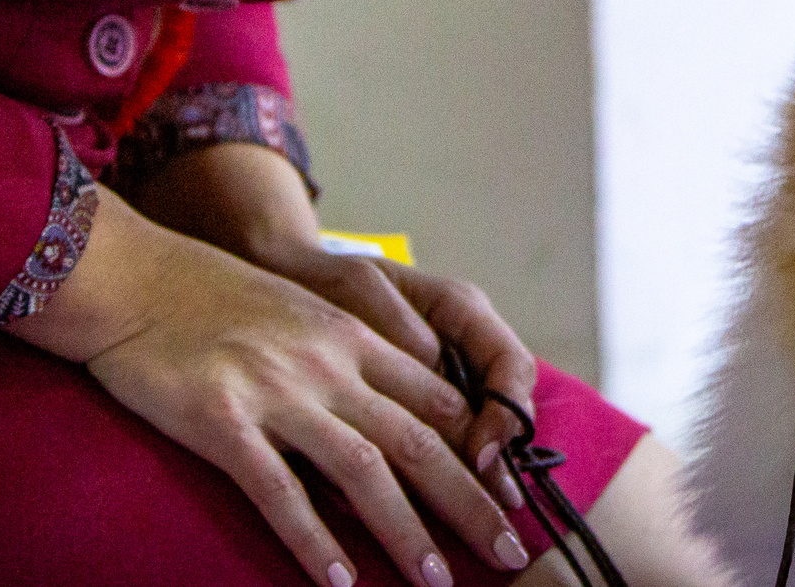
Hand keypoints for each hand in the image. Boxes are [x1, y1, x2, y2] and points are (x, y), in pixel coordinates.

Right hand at [9, 189, 531, 586]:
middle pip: (420, 442)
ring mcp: (278, 393)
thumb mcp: (303, 314)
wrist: (135, 276)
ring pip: (364, 472)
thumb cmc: (214, 299)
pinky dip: (314, 540)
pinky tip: (338, 582)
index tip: (512, 496)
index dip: (479, 453)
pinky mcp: (223, 422)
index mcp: (353, 339)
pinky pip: (279, 492)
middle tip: (511, 551)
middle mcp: (329, 366)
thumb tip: (395, 416)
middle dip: (470, 503)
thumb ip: (350, 358)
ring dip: (406, 533)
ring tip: (437, 582)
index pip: (439, 401)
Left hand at [250, 236, 541, 517]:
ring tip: (465, 514)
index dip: (505, 414)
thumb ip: (394, 324)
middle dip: (499, 459)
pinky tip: (414, 501)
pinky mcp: (408, 399)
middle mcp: (460, 344)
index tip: (480, 456)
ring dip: (469, 472)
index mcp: (459, 309)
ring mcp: (438, 373)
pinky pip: (433, 436)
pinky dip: (429, 468)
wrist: (285, 280)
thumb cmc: (322, 280)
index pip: (509, 365)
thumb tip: (427, 365)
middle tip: (488, 507)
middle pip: (502, 407)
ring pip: (472, 429)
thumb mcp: (357, 288)